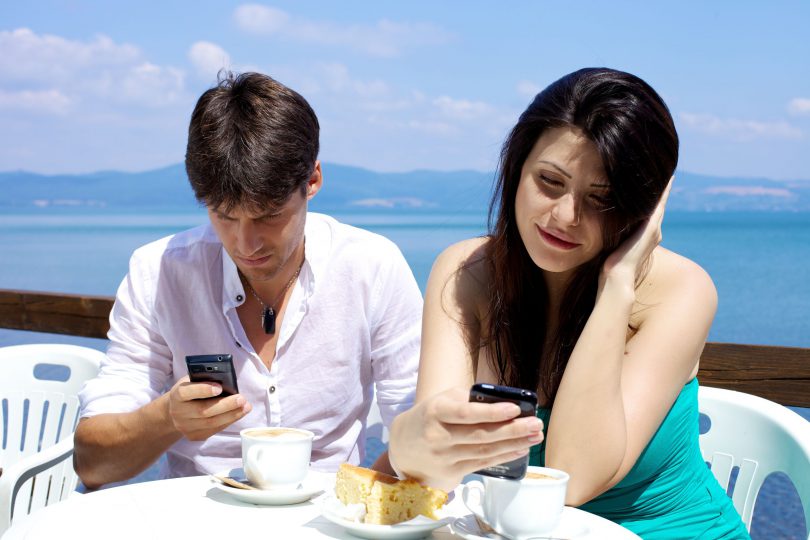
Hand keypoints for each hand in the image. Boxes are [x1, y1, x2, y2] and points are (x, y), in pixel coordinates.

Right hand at [167, 376, 251, 440]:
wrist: (176, 410)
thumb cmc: (190, 390)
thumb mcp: (192, 381)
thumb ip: (204, 379)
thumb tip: (226, 379)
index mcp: (176, 395)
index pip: (186, 393)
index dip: (203, 390)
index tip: (219, 387)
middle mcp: (178, 413)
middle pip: (203, 411)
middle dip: (225, 405)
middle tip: (242, 399)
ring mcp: (185, 427)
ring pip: (211, 423)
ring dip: (232, 415)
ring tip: (246, 407)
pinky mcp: (193, 436)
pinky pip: (213, 430)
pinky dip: (228, 421)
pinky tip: (238, 414)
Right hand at [389, 387, 542, 490]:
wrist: (403, 446)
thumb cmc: (430, 416)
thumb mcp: (442, 400)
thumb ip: (468, 400)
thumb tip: (503, 403)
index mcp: (436, 412)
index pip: (467, 413)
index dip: (491, 412)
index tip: (515, 408)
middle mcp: (439, 436)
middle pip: (481, 435)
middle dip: (513, 430)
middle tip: (536, 424)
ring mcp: (444, 457)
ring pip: (485, 452)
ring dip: (514, 444)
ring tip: (534, 436)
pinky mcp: (451, 472)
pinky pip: (483, 464)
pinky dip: (504, 456)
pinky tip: (520, 449)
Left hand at [602, 177, 672, 284]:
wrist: (616, 276)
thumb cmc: (610, 267)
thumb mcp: (613, 246)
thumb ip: (614, 237)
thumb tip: (601, 230)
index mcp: (644, 238)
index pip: (649, 215)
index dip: (652, 202)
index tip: (652, 189)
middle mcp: (653, 233)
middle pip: (658, 208)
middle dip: (662, 193)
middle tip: (668, 176)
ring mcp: (654, 230)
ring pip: (660, 205)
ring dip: (664, 190)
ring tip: (668, 175)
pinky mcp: (651, 228)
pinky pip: (659, 205)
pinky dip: (663, 193)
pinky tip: (666, 180)